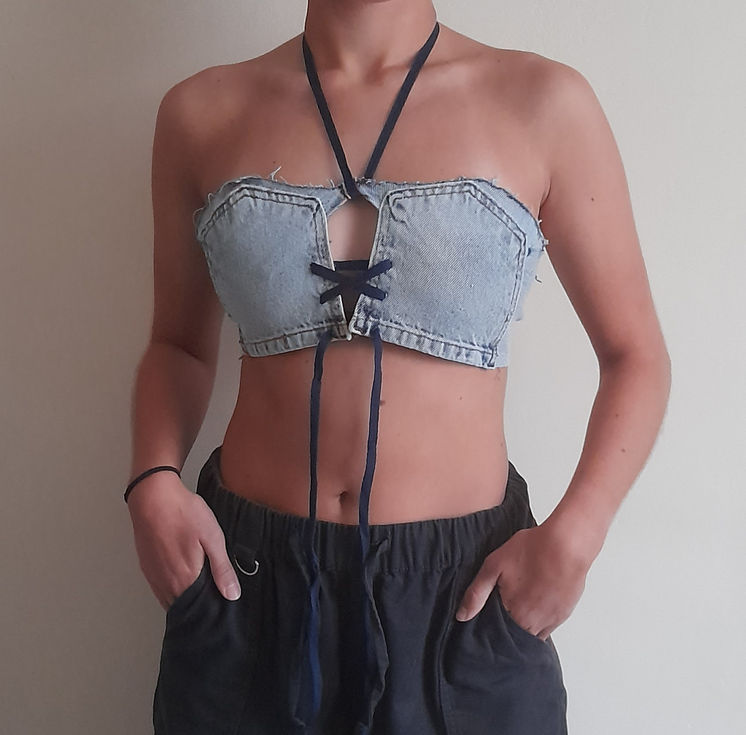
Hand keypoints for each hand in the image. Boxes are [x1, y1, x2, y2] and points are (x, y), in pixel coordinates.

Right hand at [127, 473, 241, 609]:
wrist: (153, 497)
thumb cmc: (184, 514)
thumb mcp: (212, 537)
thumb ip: (222, 568)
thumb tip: (232, 594)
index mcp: (185, 579)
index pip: (200, 608)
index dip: (211, 609)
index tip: (221, 607)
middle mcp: (166, 583)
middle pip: (184, 607)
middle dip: (198, 607)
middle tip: (212, 599)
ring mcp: (154, 576)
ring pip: (170, 600)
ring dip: (184, 600)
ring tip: (199, 592)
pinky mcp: (147, 568)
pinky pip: (160, 589)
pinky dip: (172, 591)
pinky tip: (182, 579)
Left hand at [455, 521, 590, 639]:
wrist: (567, 544)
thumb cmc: (531, 550)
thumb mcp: (494, 565)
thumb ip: (476, 593)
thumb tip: (462, 616)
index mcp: (513, 615)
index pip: (497, 635)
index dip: (490, 629)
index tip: (486, 621)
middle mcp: (533, 624)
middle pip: (515, 637)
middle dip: (506, 630)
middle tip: (503, 611)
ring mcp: (550, 620)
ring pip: (532, 635)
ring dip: (523, 627)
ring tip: (518, 608)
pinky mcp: (563, 614)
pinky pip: (547, 627)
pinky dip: (539, 622)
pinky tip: (534, 605)